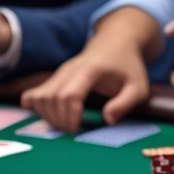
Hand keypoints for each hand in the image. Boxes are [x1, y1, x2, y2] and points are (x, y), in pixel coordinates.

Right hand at [20, 46, 148, 132]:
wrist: (116, 42)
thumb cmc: (128, 67)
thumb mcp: (138, 87)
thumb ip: (125, 104)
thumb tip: (107, 120)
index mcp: (90, 71)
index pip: (70, 95)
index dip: (69, 116)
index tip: (78, 128)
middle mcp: (70, 69)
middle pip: (52, 98)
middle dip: (59, 121)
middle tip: (74, 131)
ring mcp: (60, 73)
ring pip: (41, 97)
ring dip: (48, 117)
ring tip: (66, 125)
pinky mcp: (55, 77)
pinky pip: (37, 93)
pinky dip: (36, 106)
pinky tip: (43, 114)